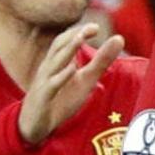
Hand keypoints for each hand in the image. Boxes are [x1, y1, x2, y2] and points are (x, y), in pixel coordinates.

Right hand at [18, 25, 123, 144]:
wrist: (35, 126)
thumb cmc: (61, 99)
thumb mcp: (85, 79)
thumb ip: (101, 60)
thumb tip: (119, 38)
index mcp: (57, 61)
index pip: (65, 40)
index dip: (79, 31)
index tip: (95, 27)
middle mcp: (49, 68)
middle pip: (59, 46)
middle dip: (74, 35)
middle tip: (91, 28)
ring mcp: (44, 82)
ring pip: (54, 62)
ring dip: (68, 49)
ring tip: (81, 38)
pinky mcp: (42, 98)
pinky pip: (51, 85)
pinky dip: (61, 76)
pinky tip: (72, 69)